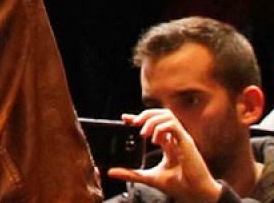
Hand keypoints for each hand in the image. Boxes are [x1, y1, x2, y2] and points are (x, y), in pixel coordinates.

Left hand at [106, 109, 222, 202]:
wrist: (196, 194)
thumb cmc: (179, 185)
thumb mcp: (149, 178)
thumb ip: (130, 173)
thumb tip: (110, 172)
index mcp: (168, 143)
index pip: (154, 123)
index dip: (139, 117)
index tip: (125, 119)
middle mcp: (175, 138)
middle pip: (161, 114)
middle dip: (145, 114)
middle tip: (133, 123)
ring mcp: (181, 139)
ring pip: (167, 115)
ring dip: (152, 120)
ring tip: (142, 133)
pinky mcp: (187, 143)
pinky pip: (174, 125)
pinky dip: (161, 128)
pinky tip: (154, 140)